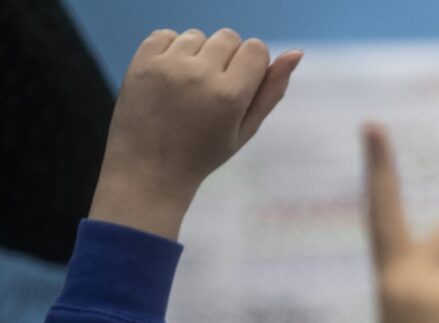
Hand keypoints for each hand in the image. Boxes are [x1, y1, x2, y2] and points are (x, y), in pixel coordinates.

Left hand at [90, 28, 302, 239]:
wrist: (149, 170)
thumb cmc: (204, 153)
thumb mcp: (246, 129)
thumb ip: (272, 91)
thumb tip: (296, 52)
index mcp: (230, 95)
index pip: (256, 48)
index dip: (252, 65)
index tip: (239, 88)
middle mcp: (200, 75)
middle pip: (229, 37)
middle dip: (227, 57)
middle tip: (212, 91)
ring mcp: (168, 66)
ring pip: (197, 35)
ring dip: (198, 54)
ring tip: (188, 87)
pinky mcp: (142, 62)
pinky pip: (166, 35)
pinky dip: (171, 51)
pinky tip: (169, 78)